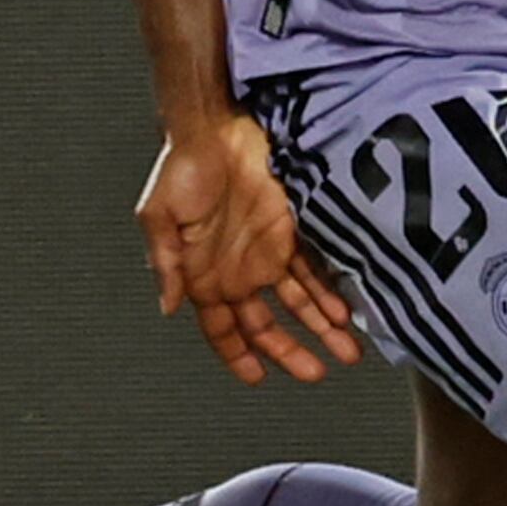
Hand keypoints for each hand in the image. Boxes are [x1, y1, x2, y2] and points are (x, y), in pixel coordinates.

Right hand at [139, 114, 363, 385]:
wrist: (216, 127)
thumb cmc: (181, 168)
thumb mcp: (159, 217)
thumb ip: (165, 263)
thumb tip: (169, 307)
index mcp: (203, 275)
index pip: (222, 329)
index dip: (238, 355)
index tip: (259, 378)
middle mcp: (237, 270)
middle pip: (267, 325)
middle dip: (291, 352)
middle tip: (315, 373)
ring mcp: (265, 252)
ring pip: (299, 304)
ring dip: (322, 329)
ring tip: (346, 354)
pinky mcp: (290, 230)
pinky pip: (315, 270)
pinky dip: (331, 293)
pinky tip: (346, 312)